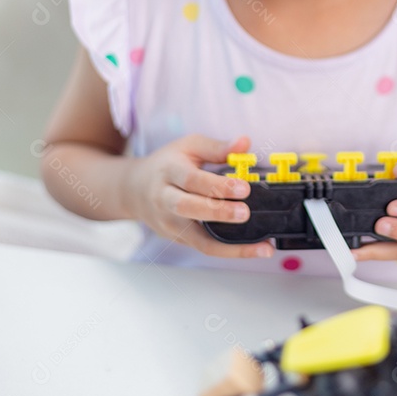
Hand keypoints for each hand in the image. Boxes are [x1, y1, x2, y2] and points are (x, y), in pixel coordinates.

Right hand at [123, 134, 274, 258]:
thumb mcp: (189, 147)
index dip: (219, 185)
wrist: (134, 189)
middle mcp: (165, 200)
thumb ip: (217, 147)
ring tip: (262, 248)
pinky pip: (204, 248)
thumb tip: (245, 143)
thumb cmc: (168, 164)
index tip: (244, 188)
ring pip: (198, 241)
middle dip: (218, 213)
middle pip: (189, 209)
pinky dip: (229, 252)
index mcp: (169, 171)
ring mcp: (170, 224)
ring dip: (231, 248)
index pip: (192, 180)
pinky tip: (252, 250)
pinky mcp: (178, 239)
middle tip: (245, 213)